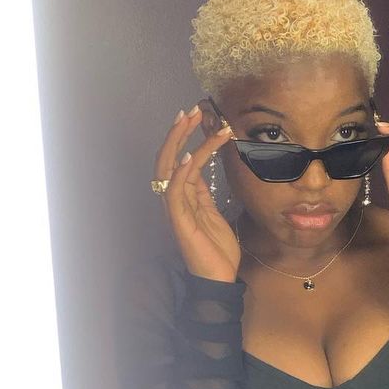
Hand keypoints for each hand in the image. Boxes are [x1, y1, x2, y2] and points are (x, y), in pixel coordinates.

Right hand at [152, 106, 239, 281]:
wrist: (219, 278)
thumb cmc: (216, 249)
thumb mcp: (212, 212)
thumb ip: (203, 191)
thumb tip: (199, 167)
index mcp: (184, 196)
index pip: (180, 159)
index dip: (186, 137)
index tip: (196, 116)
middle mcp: (175, 199)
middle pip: (169, 158)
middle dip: (179, 132)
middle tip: (192, 110)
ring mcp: (175, 209)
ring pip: (170, 169)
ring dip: (180, 143)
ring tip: (192, 121)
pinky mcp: (180, 221)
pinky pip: (175, 192)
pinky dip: (181, 173)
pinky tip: (189, 156)